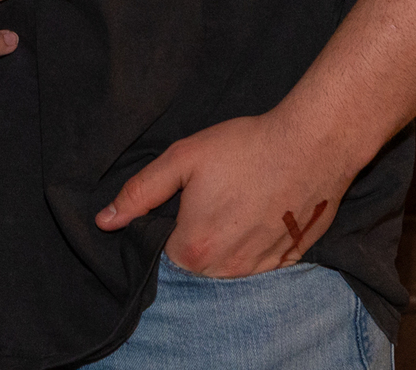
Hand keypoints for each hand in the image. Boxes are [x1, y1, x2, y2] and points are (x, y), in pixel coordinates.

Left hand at [93, 113, 357, 278]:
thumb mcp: (182, 159)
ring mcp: (261, 269)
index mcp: (194, 250)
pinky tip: (260, 212)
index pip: (164, 254)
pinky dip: (255, 243)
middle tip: (213, 197)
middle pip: (196, 263)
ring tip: (237, 202)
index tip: (183, 201)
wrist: (311, 145)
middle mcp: (227, 270)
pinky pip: (260, 262)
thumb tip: (104, 221)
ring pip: (229, 266)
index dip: (169, 225)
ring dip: (226, 243)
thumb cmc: (244, 147)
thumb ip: (139, 193)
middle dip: (197, 236)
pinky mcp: (289, 260)